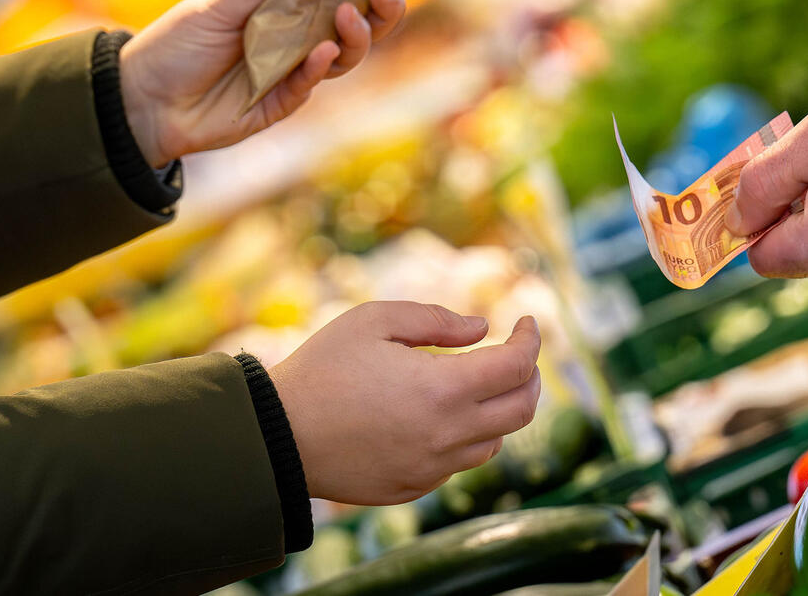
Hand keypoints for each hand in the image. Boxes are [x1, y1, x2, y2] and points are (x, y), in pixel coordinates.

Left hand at [119, 0, 416, 167]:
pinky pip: (308, 86)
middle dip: (380, 9)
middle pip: (358, 27)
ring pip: (344, 58)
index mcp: (287, 9)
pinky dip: (318, 69)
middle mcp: (298, 40)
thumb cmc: (176, 44)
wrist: (143, 98)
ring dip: (354, 36)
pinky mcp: (279, 104)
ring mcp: (292, 74)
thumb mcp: (216, 5)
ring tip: (345, 15)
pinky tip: (321, 52)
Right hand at [268, 302, 542, 504]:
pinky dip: (466, 438)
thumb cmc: (322, 369)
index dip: (531, 339)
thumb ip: (436, 319)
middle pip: (521, 410)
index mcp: (444, 389)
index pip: (517, 366)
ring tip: (482, 385)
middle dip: (529, 377)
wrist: (276, 436)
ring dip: (500, 411)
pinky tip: (444, 417)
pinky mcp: (413, 487)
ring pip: (495, 442)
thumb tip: (481, 329)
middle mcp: (447, 435)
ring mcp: (432, 468)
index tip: (528, 322)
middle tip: (518, 355)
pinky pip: (458, 464)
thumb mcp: (374, 320)